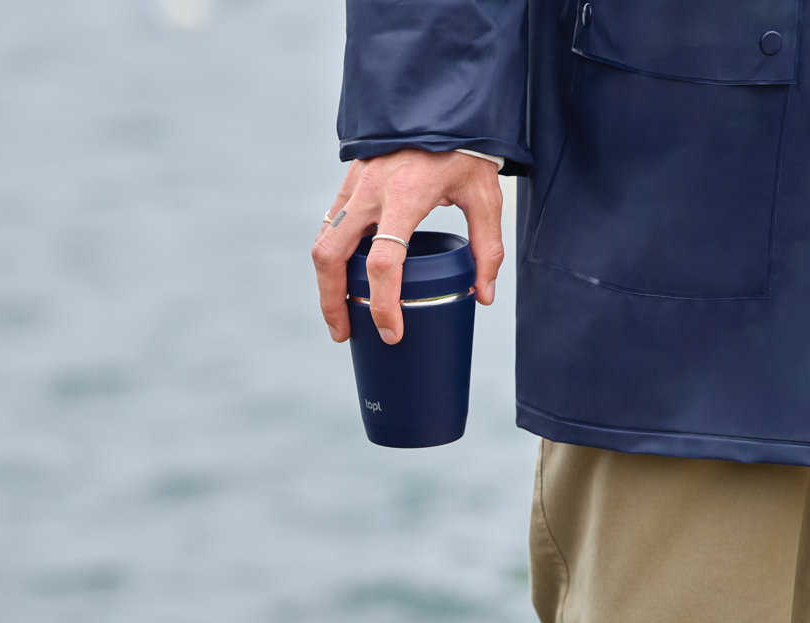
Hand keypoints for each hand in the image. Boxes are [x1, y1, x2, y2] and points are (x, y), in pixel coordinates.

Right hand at [311, 149, 503, 344]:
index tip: (391, 332)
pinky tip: (344, 277)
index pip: (382, 263)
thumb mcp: (484, 195)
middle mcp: (370, 192)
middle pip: (331, 257)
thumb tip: (483, 295)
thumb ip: (487, 246)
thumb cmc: (465, 148)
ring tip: (341, 313)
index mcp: (405, 197)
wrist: (438, 100)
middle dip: (332, 301)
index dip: (383, 305)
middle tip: (345, 334)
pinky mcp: (349, 183)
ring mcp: (354, 186)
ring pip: (322, 243)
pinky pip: (329, 227)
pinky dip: (331, 258)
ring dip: (325, 283)